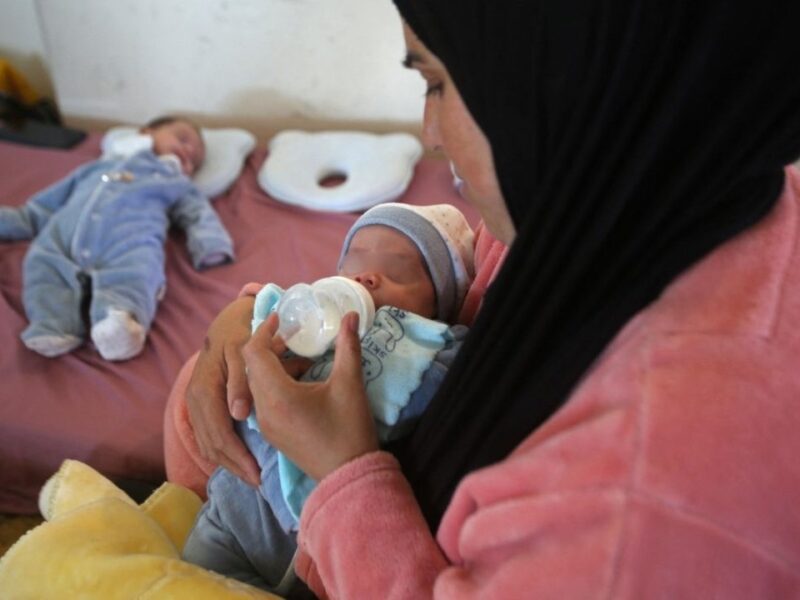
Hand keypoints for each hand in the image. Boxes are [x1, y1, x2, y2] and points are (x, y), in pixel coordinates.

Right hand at [185, 295, 260, 486]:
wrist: (226, 324)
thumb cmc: (241, 336)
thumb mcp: (243, 351)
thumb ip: (242, 381)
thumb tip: (239, 414)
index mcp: (205, 388)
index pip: (219, 433)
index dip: (238, 456)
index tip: (258, 473)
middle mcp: (194, 400)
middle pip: (211, 445)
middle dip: (234, 467)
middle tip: (259, 482)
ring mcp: (194, 405)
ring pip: (207, 445)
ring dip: (228, 464)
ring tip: (252, 477)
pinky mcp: (199, 408)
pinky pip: (206, 438)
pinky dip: (221, 454)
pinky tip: (239, 462)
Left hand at [243, 312, 379, 481]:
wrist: (349, 477)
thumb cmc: (349, 430)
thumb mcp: (350, 384)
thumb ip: (348, 346)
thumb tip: (352, 315)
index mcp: (277, 396)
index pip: (255, 353)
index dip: (265, 330)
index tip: (281, 317)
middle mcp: (263, 410)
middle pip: (251, 367)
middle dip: (269, 346)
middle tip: (293, 335)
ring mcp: (265, 425)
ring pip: (256, 384)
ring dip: (271, 365)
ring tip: (299, 356)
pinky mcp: (272, 434)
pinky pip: (262, 400)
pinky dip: (274, 383)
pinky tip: (299, 380)